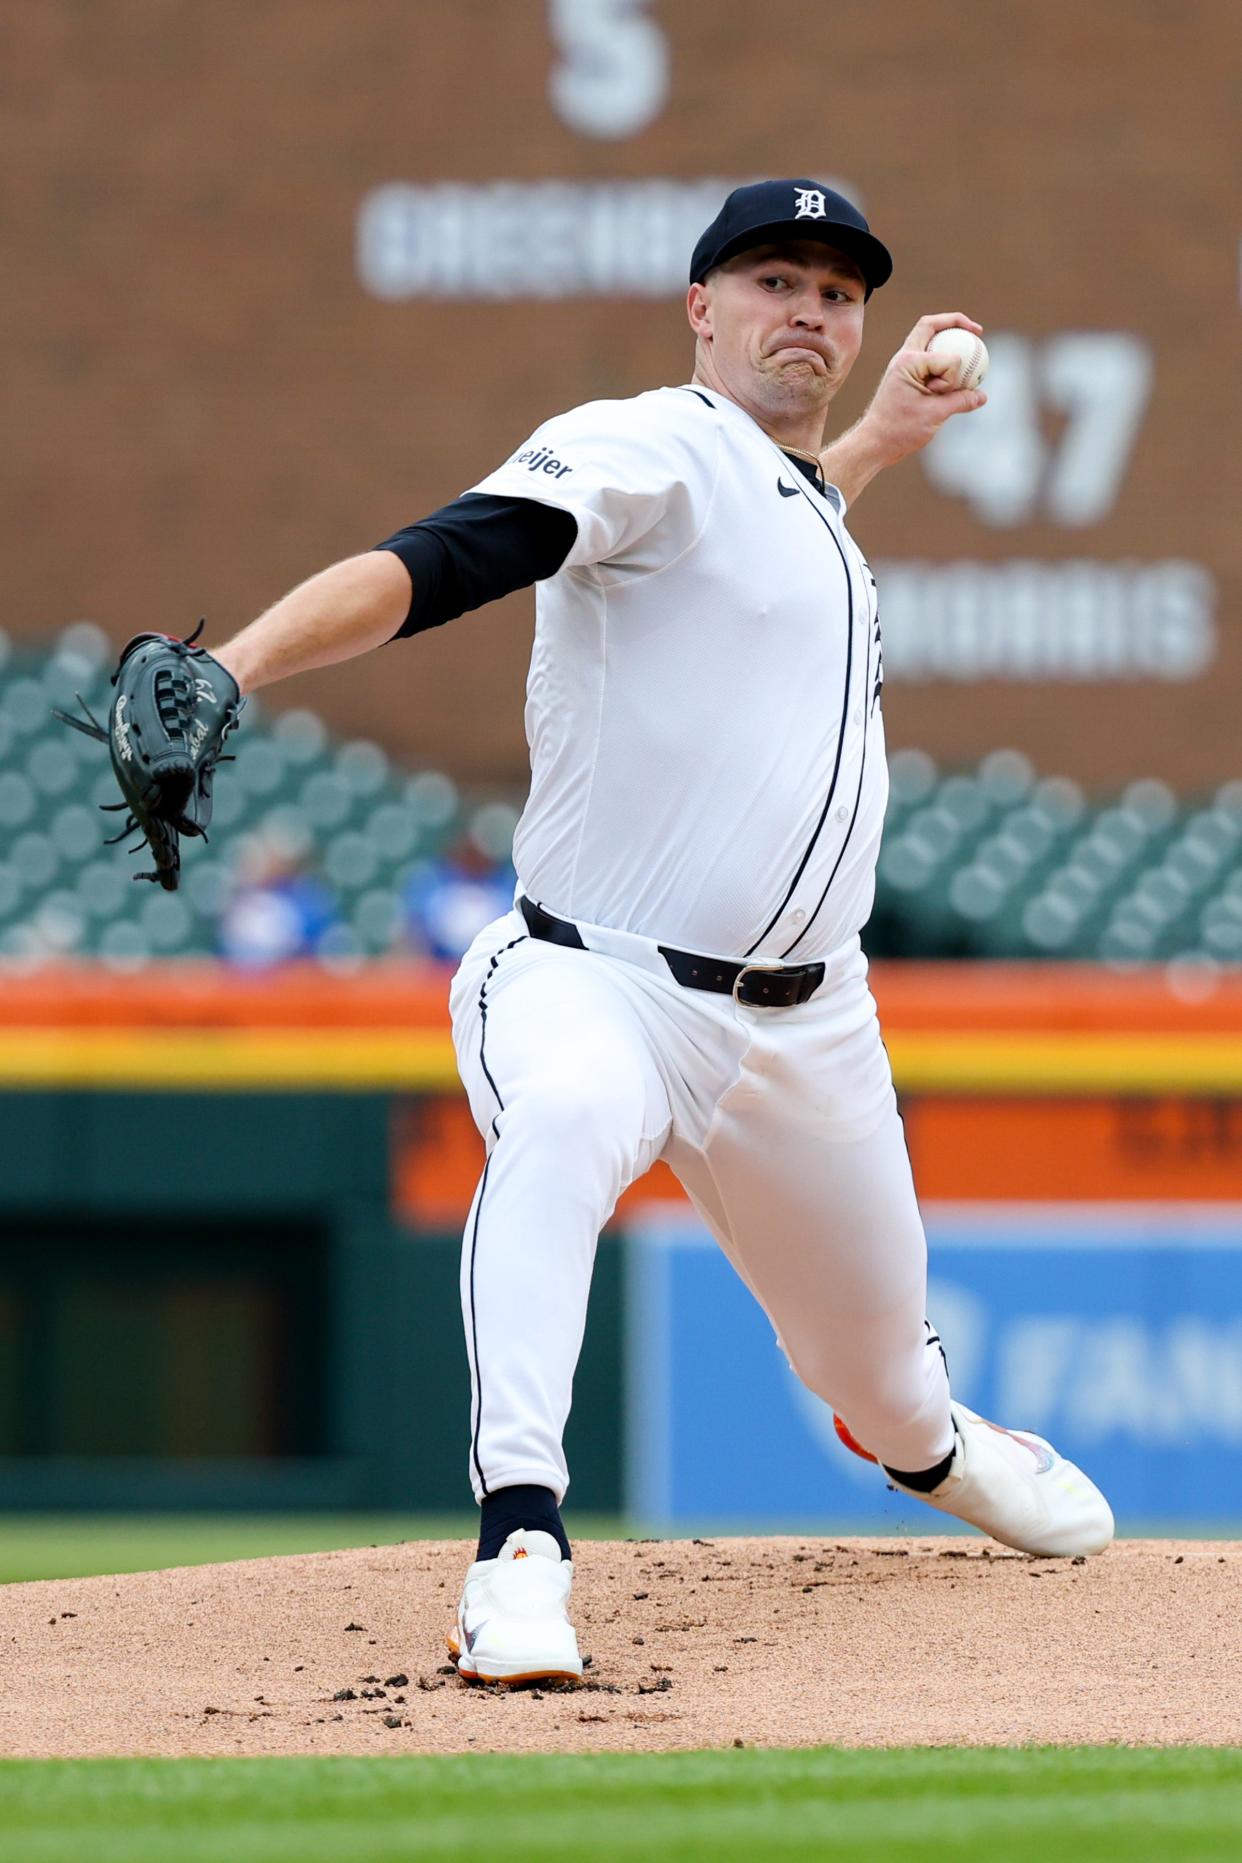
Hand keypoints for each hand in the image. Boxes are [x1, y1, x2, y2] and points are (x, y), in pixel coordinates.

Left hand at [853, 311, 987, 469]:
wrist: (875, 442)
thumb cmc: (900, 429)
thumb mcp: (935, 415)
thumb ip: (961, 402)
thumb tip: (982, 396)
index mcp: (909, 362)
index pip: (946, 358)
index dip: (953, 376)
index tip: (940, 394)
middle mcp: (904, 357)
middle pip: (930, 325)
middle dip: (955, 322)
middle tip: (977, 331)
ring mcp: (903, 365)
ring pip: (929, 340)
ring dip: (949, 342)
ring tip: (969, 347)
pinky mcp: (906, 376)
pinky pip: (929, 359)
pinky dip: (943, 362)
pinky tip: (957, 373)